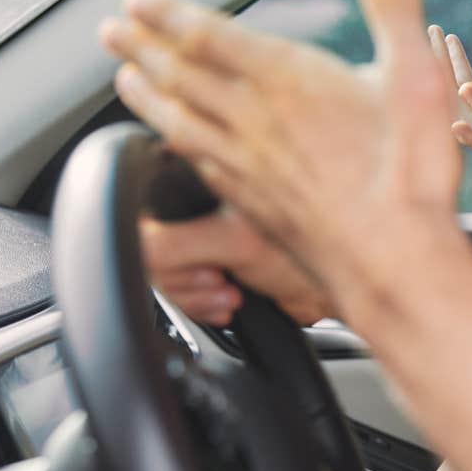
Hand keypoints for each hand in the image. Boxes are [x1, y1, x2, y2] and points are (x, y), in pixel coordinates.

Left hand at [100, 0, 471, 306]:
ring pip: (180, 123)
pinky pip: (200, 168)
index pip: (210, 38)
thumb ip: (393, 2)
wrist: (395, 266)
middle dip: (142, 49)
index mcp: (289, 83)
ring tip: (124, 80)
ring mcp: (249, 168)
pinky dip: (177, 149)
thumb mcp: (415, 75)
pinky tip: (176, 149)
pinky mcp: (254, 207)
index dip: (169, 14)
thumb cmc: (409, 178)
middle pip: (181, 77)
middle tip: (110, 30)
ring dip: (147, 97)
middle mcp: (256, 123)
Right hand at [141, 207, 332, 326]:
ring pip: (164, 269)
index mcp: (206, 168)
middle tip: (218, 276)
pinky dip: (200, 302)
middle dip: (182, 272)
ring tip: (230, 290)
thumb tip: (131, 245)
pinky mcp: (213, 259)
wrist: (340, 291)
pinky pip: (182, 287)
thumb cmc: (310, 254)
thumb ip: (173, 243)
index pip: (146, 196)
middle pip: (149, 239)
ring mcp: (207, 229)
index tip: (192, 254)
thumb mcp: (236, 243)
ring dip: (194, 292)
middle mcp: (203, 193)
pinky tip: (230, 299)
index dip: (157, 234)